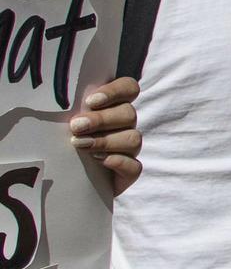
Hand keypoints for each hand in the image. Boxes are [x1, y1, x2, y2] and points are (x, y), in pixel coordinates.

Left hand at [70, 76, 142, 195]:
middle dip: (101, 119)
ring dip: (106, 141)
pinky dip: (118, 162)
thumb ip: (67, 110)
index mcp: (111, 107)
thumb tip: (58, 97)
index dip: (115, 91)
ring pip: (133, 139)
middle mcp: (123, 125)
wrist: (61, 180)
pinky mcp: (129, 171)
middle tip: (76, 126)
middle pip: (129, 113)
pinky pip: (134, 166)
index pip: (128, 88)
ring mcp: (128, 149)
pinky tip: (99, 161)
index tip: (91, 101)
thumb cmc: (59, 145)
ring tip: (81, 145)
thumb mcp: (61, 124)